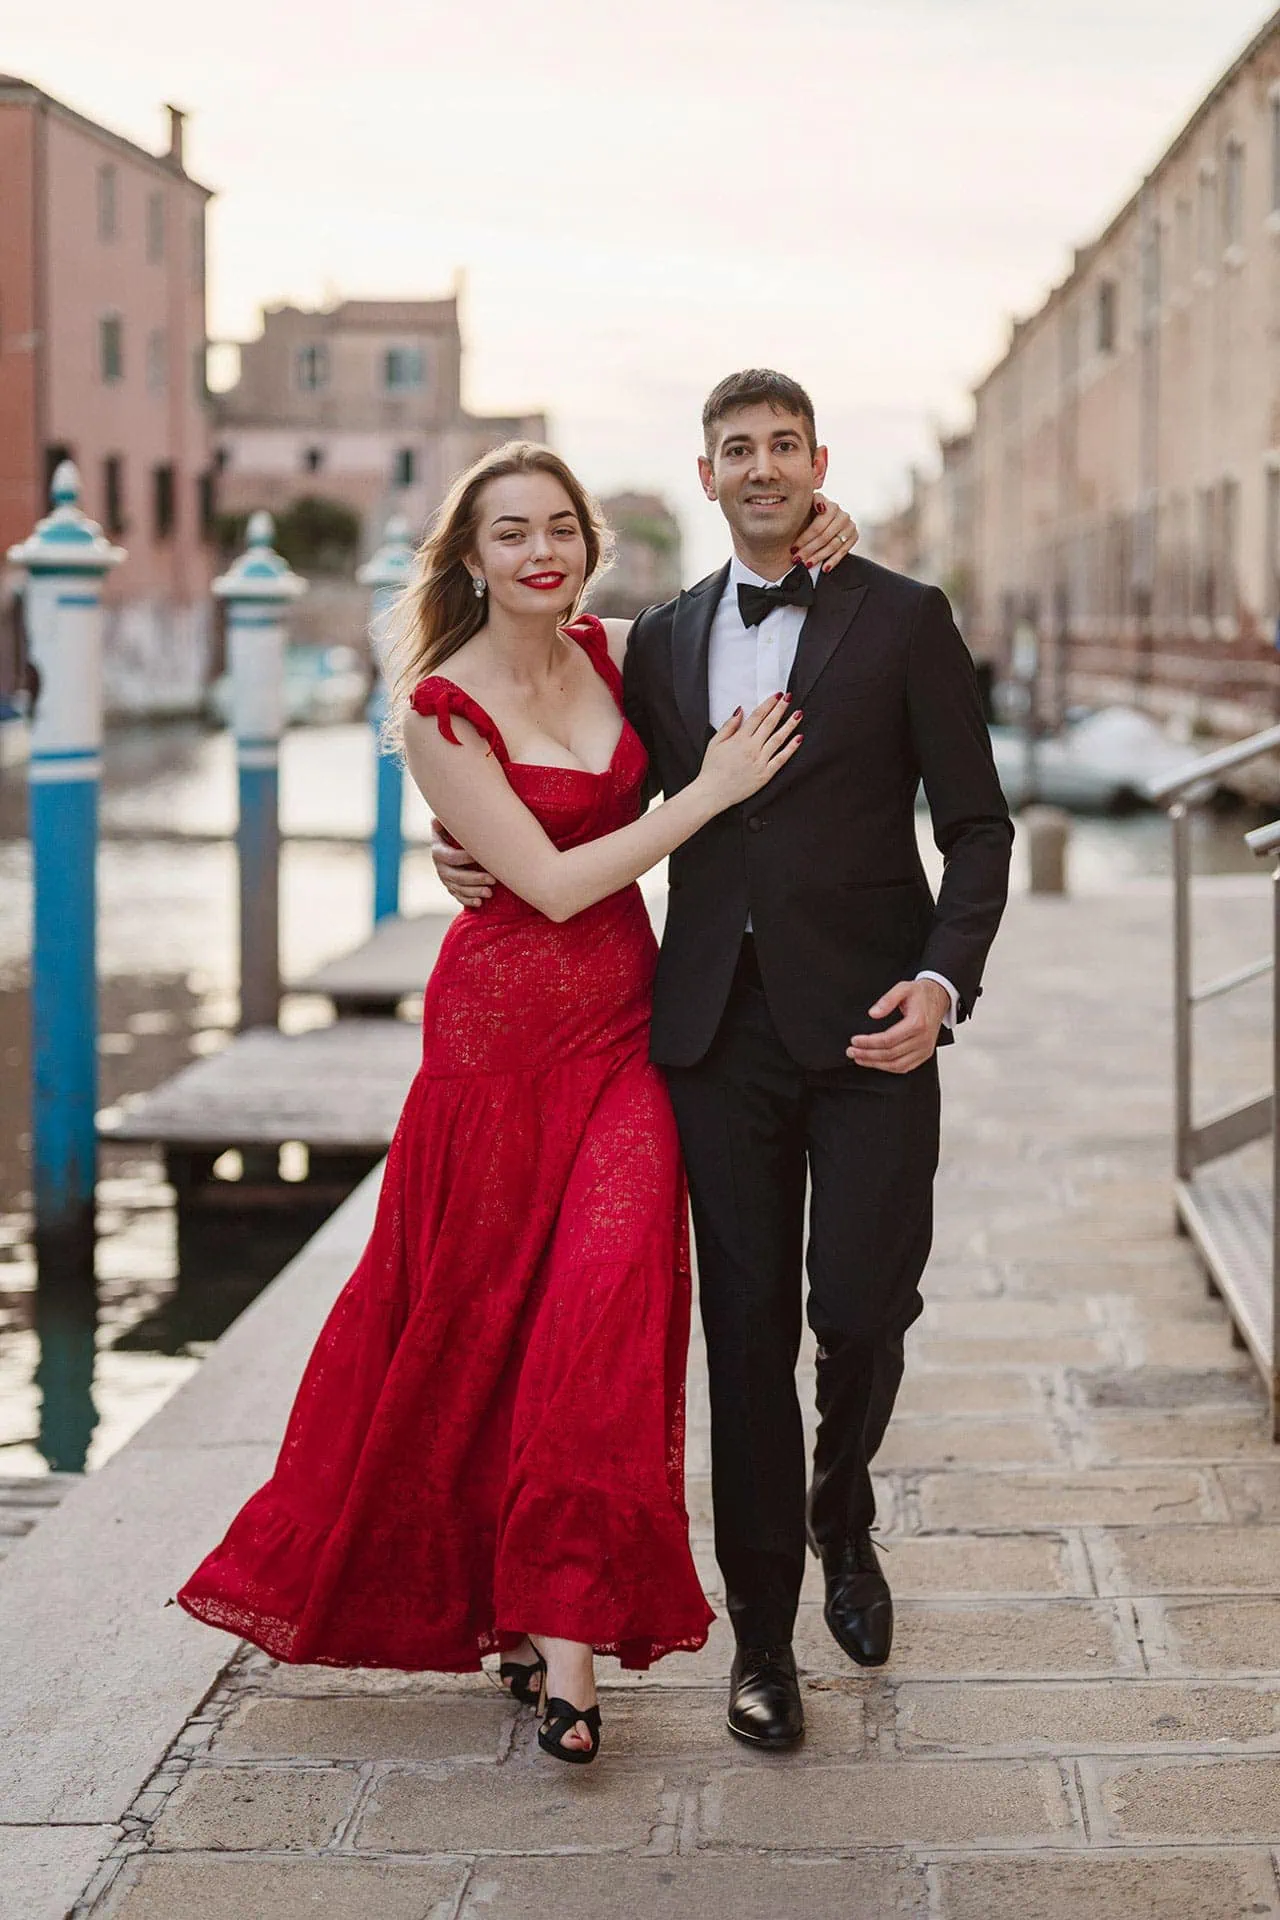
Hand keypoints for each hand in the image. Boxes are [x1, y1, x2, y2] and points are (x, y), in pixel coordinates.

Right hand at [430, 818, 494, 909]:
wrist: (449, 843)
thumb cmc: (454, 831)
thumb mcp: (448, 825)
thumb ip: (446, 822)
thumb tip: (438, 818)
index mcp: (439, 851)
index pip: (452, 857)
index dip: (466, 858)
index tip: (481, 857)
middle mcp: (440, 867)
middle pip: (457, 876)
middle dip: (475, 879)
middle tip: (493, 879)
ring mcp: (445, 879)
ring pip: (459, 889)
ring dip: (475, 892)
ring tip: (490, 893)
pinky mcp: (451, 888)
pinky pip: (459, 897)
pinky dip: (469, 901)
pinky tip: (480, 903)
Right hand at [697, 694, 802, 810]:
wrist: (713, 792)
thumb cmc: (712, 768)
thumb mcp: (715, 742)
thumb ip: (729, 726)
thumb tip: (740, 710)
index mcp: (739, 739)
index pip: (757, 716)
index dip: (768, 704)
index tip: (777, 696)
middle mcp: (752, 748)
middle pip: (770, 724)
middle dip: (781, 709)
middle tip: (789, 698)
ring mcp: (760, 761)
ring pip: (778, 739)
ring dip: (790, 725)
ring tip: (798, 714)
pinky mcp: (765, 774)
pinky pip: (781, 759)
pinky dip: (791, 748)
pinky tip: (799, 738)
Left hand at [793, 494, 858, 573]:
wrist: (821, 518)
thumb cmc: (810, 513)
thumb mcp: (806, 505)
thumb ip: (810, 501)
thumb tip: (821, 506)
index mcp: (831, 505)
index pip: (818, 526)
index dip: (804, 538)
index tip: (793, 548)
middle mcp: (842, 514)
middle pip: (825, 537)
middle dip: (809, 550)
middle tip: (797, 559)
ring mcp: (850, 525)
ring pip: (833, 545)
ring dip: (819, 557)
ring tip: (807, 564)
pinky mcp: (854, 536)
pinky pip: (844, 551)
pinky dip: (833, 561)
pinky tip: (824, 568)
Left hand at [848, 978, 949, 1072]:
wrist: (939, 998)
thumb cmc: (921, 994)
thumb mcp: (903, 988)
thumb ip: (887, 1000)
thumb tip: (873, 1013)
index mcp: (917, 1023)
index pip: (888, 1039)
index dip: (868, 1042)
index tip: (855, 1040)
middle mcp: (923, 1039)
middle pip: (890, 1054)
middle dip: (867, 1055)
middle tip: (851, 1051)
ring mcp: (925, 1049)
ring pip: (897, 1065)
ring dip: (875, 1064)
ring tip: (860, 1058)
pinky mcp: (925, 1054)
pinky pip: (905, 1067)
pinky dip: (888, 1068)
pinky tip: (875, 1063)